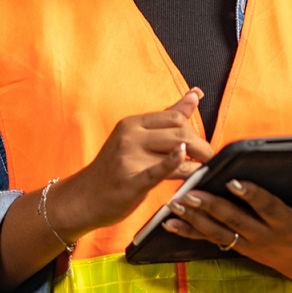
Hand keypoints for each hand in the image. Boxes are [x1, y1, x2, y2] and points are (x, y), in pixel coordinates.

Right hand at [54, 87, 214, 237]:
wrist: (82, 199)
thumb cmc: (114, 168)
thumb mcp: (136, 137)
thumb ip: (168, 117)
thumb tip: (196, 93)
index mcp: (132, 124)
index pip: (175, 118)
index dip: (193, 130)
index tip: (200, 144)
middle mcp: (129, 136)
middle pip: (179, 133)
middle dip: (200, 146)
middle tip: (209, 158)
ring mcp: (128, 158)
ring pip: (175, 151)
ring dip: (196, 161)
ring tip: (203, 168)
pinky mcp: (130, 181)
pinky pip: (157, 170)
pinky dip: (174, 163)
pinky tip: (184, 160)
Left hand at [162, 177, 291, 292]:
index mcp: (287, 224)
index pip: (267, 208)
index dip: (251, 195)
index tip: (233, 181)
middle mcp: (265, 236)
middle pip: (234, 220)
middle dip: (211, 206)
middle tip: (190, 192)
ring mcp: (249, 244)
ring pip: (217, 232)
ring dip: (194, 218)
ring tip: (175, 204)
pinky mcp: (238, 246)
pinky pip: (210, 240)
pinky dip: (189, 232)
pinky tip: (169, 223)